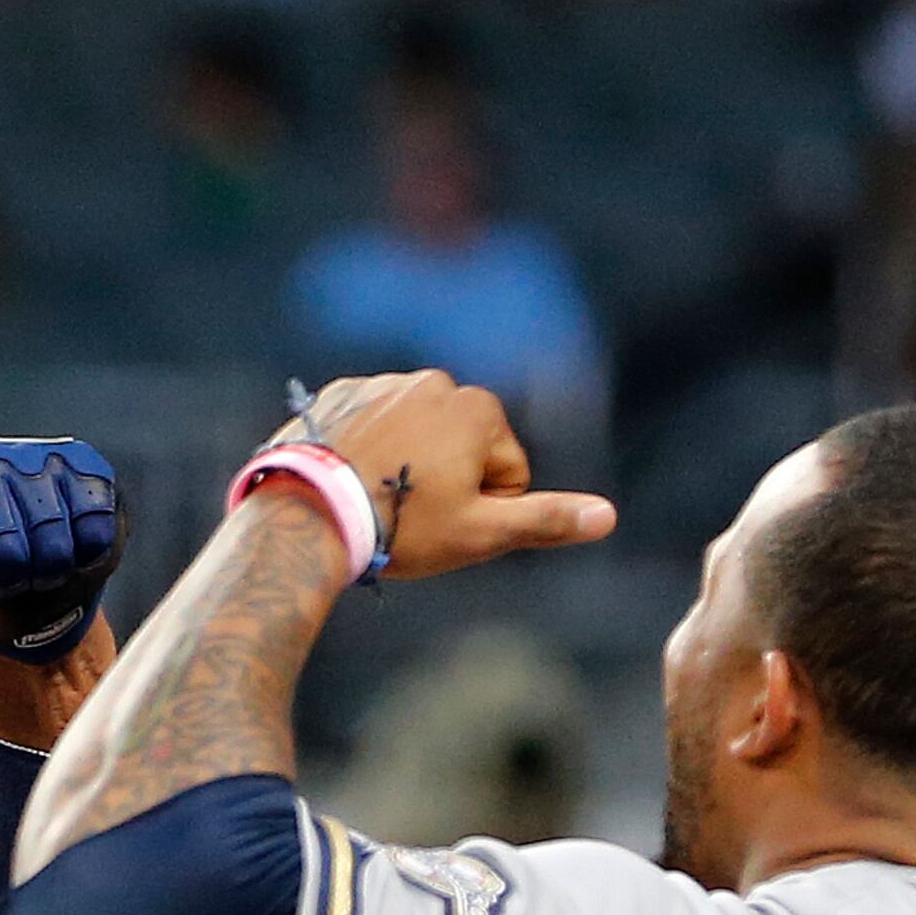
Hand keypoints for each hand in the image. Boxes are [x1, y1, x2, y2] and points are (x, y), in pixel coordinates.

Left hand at [0, 437, 124, 661]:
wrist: (35, 590)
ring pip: (53, 539)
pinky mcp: (83, 464)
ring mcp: (33, 455)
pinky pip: (94, 524)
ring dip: (50, 571)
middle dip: (11, 581)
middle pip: (5, 548)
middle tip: (9, 579)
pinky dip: (87, 554)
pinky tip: (71, 548)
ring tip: (38, 566)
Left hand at [276, 372, 613, 580]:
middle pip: (461, 449)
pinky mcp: (339, 394)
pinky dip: (365, 452)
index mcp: (479, 409)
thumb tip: (608, 517)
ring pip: (414, 437)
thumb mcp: (481, 533)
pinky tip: (346, 480)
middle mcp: (435, 381)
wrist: (307, 512)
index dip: (482, 509)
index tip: (443, 520)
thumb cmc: (401, 526)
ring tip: (374, 498)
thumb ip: (545, 519)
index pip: (507, 472)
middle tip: (408, 514)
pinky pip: (370, 427)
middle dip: (445, 482)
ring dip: (405, 466)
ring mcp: (384, 383)